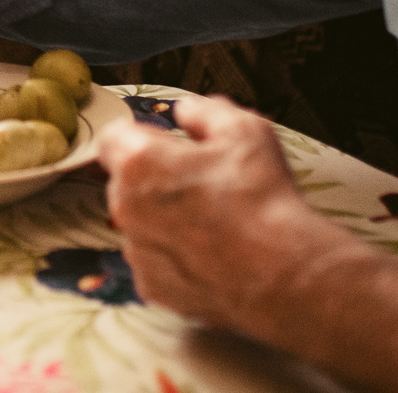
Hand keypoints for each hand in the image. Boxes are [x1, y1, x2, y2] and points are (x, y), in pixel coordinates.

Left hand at [93, 95, 354, 331]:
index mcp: (139, 162)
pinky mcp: (152, 286)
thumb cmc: (262, 201)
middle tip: (198, 182)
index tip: (166, 143)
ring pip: (140, 223)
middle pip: (125, 181)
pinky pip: (154, 260)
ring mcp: (137, 251)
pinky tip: (210, 252)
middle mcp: (126, 207)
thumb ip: (204, 110)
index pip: (113, 137)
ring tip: (211, 221)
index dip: (140, 136)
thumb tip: (185, 110)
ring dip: (163, 218)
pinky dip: (174, 255)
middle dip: (153, 178)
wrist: (283, 273)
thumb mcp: (244, 130)